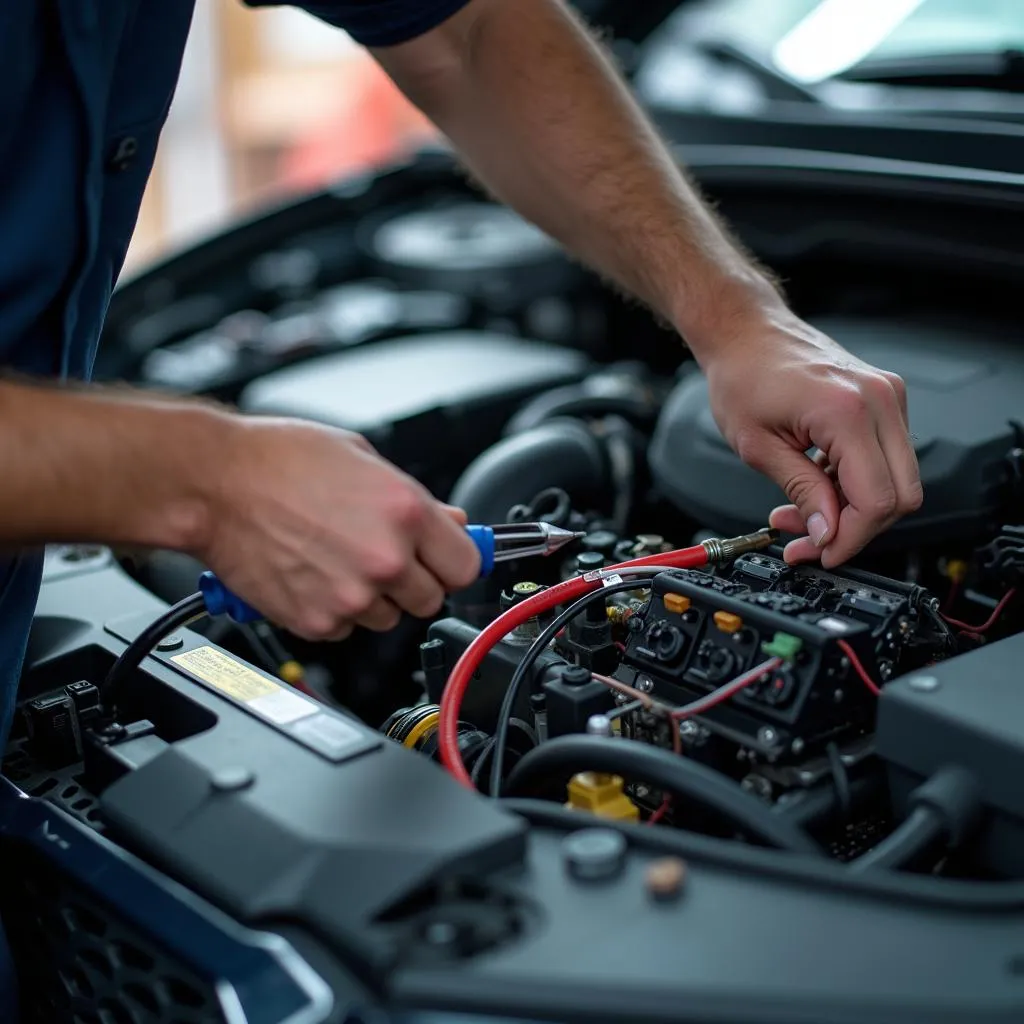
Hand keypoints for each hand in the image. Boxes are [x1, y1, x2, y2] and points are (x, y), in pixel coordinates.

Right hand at [197, 417, 480, 639]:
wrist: (213, 485)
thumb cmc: (277, 461)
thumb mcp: (362, 457)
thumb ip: (415, 498)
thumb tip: (450, 522)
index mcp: (405, 512)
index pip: (467, 566)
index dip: (454, 561)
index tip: (445, 559)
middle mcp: (385, 558)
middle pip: (431, 598)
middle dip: (413, 580)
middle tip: (382, 556)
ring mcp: (352, 596)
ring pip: (389, 618)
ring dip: (374, 597)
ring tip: (337, 559)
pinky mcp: (317, 621)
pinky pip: (346, 628)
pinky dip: (335, 610)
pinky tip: (313, 574)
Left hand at [702, 308, 922, 567]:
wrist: (746, 333)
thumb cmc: (743, 375)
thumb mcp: (759, 447)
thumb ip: (801, 492)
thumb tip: (826, 533)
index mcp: (848, 411)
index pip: (876, 500)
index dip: (849, 538)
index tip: (820, 552)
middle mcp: (879, 400)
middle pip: (900, 495)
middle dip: (854, 528)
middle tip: (807, 539)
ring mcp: (886, 397)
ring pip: (897, 480)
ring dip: (853, 508)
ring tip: (800, 511)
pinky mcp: (883, 400)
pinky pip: (886, 458)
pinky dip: (856, 483)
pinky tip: (817, 485)